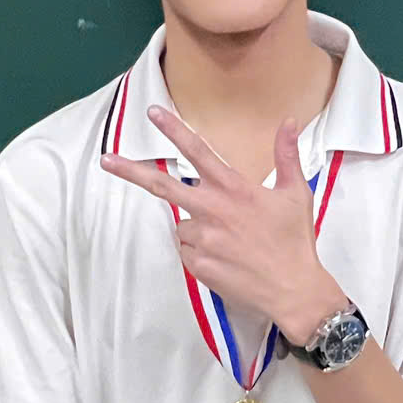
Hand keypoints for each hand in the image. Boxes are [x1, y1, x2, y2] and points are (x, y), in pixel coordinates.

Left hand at [104, 107, 348, 343]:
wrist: (294, 290)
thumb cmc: (295, 241)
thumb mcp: (295, 193)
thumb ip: (287, 154)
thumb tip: (288, 121)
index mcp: (234, 188)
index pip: (198, 151)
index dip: (174, 129)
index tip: (152, 112)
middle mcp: (212, 210)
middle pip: (162, 186)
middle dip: (130, 171)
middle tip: (106, 160)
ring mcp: (203, 239)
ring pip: (183, 225)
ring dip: (197, 227)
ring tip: (230, 240)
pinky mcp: (198, 265)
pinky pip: (188, 251)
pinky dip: (200, 252)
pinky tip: (226, 258)